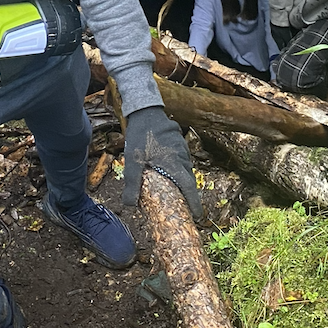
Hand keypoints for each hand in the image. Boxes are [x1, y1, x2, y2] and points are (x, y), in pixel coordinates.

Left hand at [122, 105, 202, 219]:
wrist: (146, 111)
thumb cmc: (140, 136)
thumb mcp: (132, 161)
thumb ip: (132, 183)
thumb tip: (129, 206)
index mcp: (175, 165)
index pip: (189, 189)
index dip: (195, 204)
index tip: (198, 217)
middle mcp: (183, 158)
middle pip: (189, 181)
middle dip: (189, 196)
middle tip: (184, 210)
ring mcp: (183, 149)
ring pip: (186, 170)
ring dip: (183, 182)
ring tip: (177, 194)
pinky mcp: (180, 144)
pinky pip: (183, 161)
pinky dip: (180, 171)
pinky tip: (169, 174)